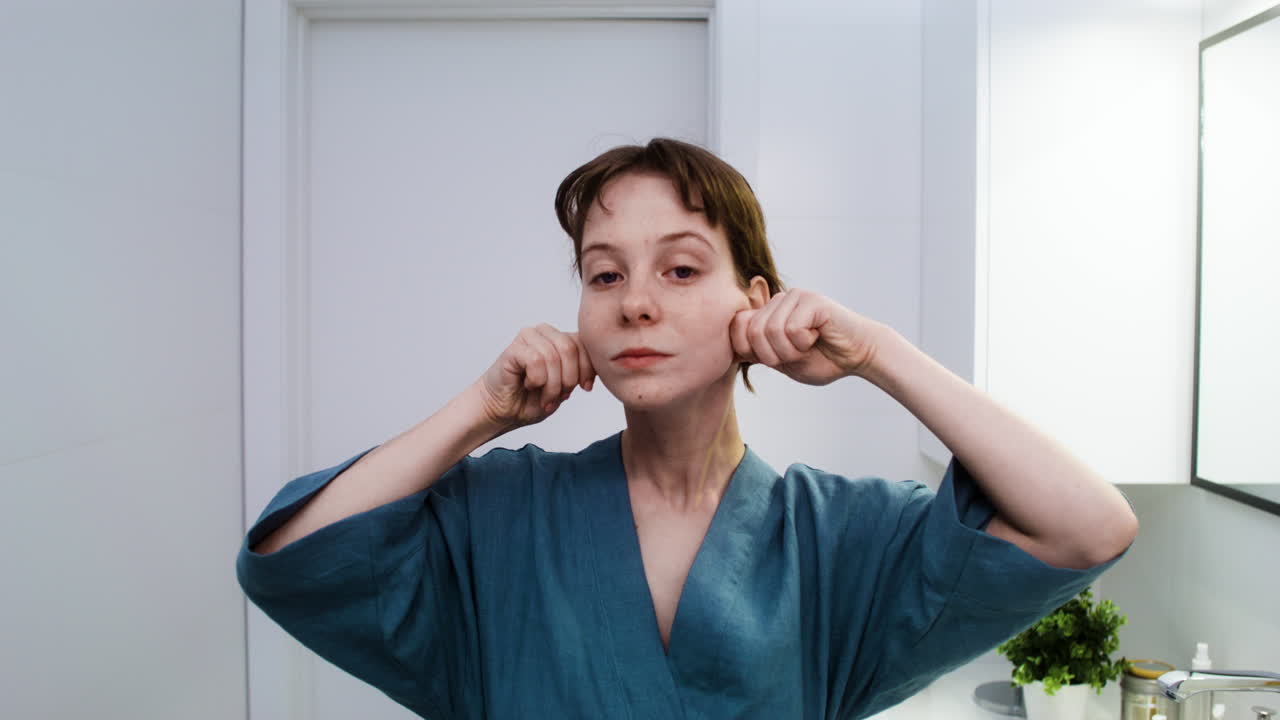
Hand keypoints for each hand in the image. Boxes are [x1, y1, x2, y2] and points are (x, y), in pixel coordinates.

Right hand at [477, 324, 596, 430]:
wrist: (502, 411)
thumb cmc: (531, 399)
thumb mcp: (565, 385)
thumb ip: (581, 371)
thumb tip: (599, 364)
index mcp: (560, 339)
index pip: (585, 343)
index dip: (588, 368)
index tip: (585, 388)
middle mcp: (544, 333)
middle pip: (570, 348)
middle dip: (569, 378)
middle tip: (560, 396)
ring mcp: (528, 338)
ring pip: (553, 356)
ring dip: (552, 384)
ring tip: (545, 397)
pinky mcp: (513, 349)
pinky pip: (536, 360)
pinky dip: (537, 380)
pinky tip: (529, 385)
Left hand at [729, 289, 883, 385]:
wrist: (859, 356)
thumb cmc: (823, 359)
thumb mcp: (782, 361)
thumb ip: (757, 351)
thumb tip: (731, 343)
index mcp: (768, 314)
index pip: (737, 327)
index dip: (750, 351)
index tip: (776, 359)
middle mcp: (778, 301)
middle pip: (753, 332)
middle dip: (774, 355)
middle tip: (797, 354)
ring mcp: (794, 297)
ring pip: (771, 331)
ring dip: (791, 351)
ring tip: (809, 345)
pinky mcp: (811, 299)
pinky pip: (792, 328)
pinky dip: (804, 343)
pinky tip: (819, 336)